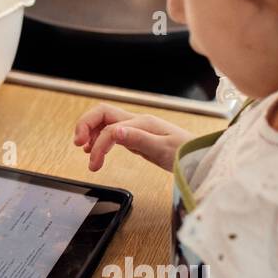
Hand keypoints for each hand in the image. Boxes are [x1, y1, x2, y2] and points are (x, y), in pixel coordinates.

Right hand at [74, 102, 191, 172]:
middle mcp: (136, 122)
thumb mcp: (163, 149)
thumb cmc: (186, 153)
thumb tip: (115, 132)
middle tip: (77, 145)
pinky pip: (112, 132)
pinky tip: (97, 150)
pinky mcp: (137, 137)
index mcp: (141, 123)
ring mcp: (136, 128)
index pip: (109, 128)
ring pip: (104, 122)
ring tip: (86, 152)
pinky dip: (100, 139)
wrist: (200, 157)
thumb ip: (138, 140)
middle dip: (85, 126)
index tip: (94, 163)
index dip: (98, 144)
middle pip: (101, 114)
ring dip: (91, 134)